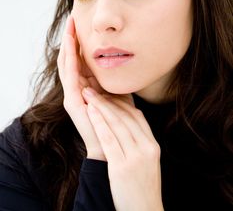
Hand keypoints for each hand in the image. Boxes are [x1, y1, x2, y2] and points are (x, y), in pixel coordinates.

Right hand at [57, 14, 105, 159]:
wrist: (113, 143)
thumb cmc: (117, 118)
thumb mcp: (118, 91)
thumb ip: (116, 77)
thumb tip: (123, 60)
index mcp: (86, 83)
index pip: (79, 57)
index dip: (80, 40)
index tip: (82, 22)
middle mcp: (76, 86)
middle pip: (70, 57)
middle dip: (71, 37)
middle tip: (73, 17)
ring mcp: (72, 93)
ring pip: (66, 64)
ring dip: (67, 45)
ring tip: (70, 27)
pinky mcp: (72, 101)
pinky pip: (69, 76)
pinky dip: (70, 61)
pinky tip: (72, 47)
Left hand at [83, 90, 163, 210]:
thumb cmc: (142, 186)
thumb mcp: (147, 161)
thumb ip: (139, 141)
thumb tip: (128, 121)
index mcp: (152, 145)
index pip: (137, 116)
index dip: (121, 102)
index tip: (108, 93)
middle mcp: (146, 148)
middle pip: (125, 117)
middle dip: (107, 100)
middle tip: (93, 87)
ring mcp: (135, 157)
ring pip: (116, 124)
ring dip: (100, 106)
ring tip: (88, 94)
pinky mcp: (121, 167)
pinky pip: (109, 139)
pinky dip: (99, 123)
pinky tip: (90, 112)